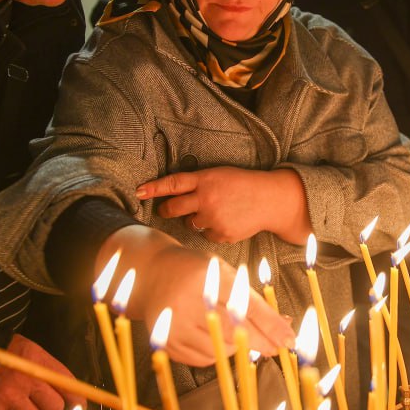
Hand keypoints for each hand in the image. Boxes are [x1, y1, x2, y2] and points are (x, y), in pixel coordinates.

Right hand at [0, 334, 82, 409]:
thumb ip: (52, 372)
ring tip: (14, 403)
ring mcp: (8, 395)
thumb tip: (78, 399)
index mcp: (35, 359)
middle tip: (31, 399)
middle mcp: (24, 377)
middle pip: (54, 407)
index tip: (79, 407)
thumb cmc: (0, 358)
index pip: (67, 383)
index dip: (76, 399)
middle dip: (47, 407)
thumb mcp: (28, 353)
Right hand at [96, 227, 293, 366]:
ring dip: (237, 347)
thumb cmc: (196, 273)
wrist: (152, 276)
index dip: (271, 325)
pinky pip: (204, 359)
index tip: (289, 339)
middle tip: (277, 347)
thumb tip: (284, 326)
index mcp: (207, 277)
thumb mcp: (225, 274)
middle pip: (235, 332)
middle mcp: (187, 301)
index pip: (246, 306)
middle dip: (261, 342)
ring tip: (234, 332)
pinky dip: (217, 352)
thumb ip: (252, 300)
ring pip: (220, 349)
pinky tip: (214, 337)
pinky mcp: (167, 343)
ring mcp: (174, 325)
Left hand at [137, 167, 308, 244]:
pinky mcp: (221, 233)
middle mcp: (206, 199)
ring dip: (196, 219)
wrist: (271, 200)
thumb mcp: (220, 175)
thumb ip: (199, 183)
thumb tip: (174, 195)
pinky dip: (212, 230)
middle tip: (166, 210)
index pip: (173, 184)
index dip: (153, 188)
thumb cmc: (244, 184)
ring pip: (190, 223)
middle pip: (173, 208)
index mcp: (206, 180)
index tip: (138, 191)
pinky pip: (206, 235)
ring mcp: (213, 218)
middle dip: (166, 210)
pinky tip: (227, 221)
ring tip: (215, 211)